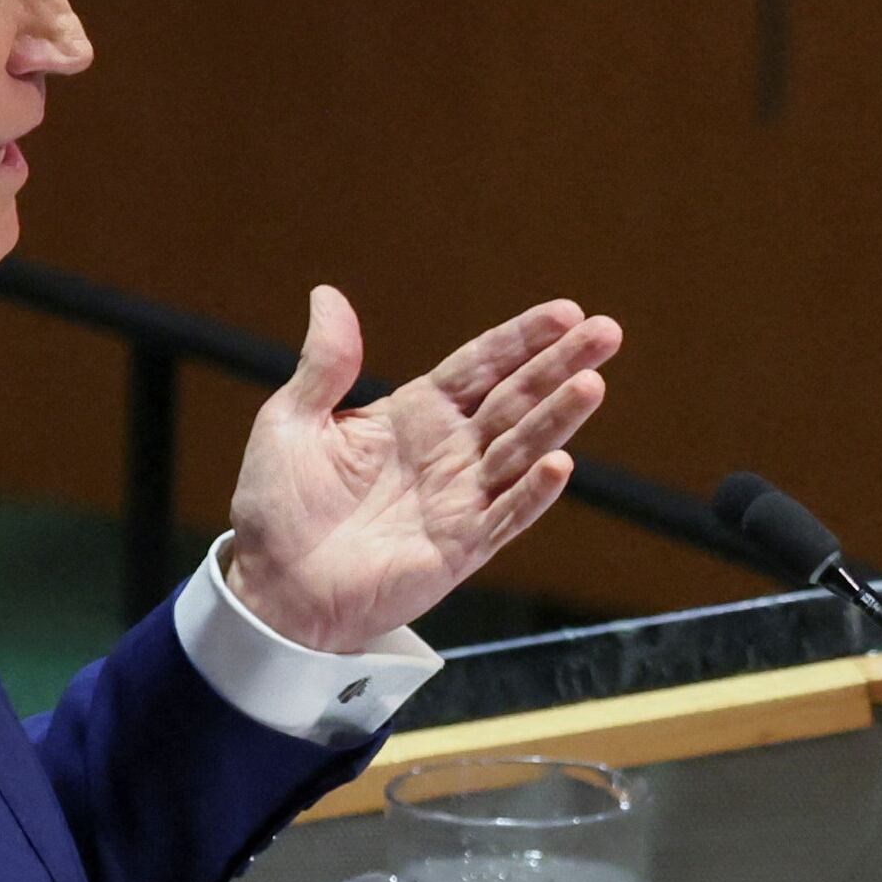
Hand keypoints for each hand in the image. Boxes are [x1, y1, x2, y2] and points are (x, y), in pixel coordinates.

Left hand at [222, 289, 622, 652]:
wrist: (273, 588)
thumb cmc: (280, 507)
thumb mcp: (291, 421)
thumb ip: (325, 364)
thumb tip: (328, 293)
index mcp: (416, 413)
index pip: (481, 366)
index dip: (522, 339)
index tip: (565, 311)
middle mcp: (450, 451)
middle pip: (516, 399)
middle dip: (561, 364)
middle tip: (608, 331)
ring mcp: (461, 498)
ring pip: (521, 450)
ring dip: (558, 419)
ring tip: (592, 384)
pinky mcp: (461, 546)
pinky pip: (505, 515)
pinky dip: (532, 492)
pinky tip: (560, 463)